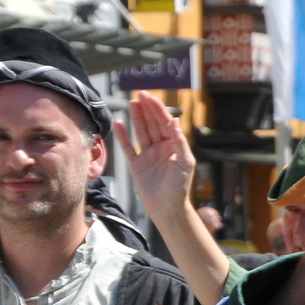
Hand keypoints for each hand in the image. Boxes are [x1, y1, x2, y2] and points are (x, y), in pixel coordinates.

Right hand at [119, 92, 196, 221]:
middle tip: (139, 95)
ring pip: (141, 132)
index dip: (158, 110)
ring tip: (132, 103)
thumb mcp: (185, 163)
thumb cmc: (179, 187)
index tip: (150, 98)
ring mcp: (148, 155)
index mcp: (174, 146)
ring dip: (136, 118)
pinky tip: (118, 123)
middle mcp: (161, 148)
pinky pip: (128, 147)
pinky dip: (123, 136)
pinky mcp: (136, 164)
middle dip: (147, 110)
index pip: (166, 123)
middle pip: (153, 124)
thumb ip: (180, 142)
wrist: (167, 208)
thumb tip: (175, 121)